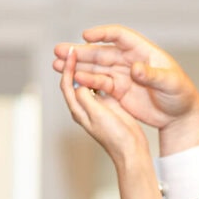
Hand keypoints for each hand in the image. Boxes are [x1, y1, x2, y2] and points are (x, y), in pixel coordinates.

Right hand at [52, 24, 198, 153]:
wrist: (181, 116)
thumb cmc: (181, 95)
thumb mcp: (170, 84)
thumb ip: (152, 75)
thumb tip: (135, 69)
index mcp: (143, 51)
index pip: (119, 36)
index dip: (102, 34)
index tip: (86, 36)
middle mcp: (130, 60)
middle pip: (102, 51)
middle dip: (81, 51)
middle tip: (60, 50)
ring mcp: (123, 76)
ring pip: (96, 68)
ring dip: (78, 66)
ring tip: (57, 65)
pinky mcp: (120, 91)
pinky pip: (100, 84)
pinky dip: (87, 82)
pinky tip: (72, 81)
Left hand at [59, 48, 148, 165]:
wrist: (132, 150)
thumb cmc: (115, 136)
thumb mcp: (98, 114)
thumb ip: (86, 97)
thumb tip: (78, 82)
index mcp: (79, 110)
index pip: (67, 85)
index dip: (68, 68)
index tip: (73, 53)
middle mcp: (85, 107)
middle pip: (75, 81)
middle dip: (74, 64)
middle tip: (77, 48)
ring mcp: (98, 106)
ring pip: (89, 82)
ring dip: (88, 67)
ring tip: (90, 52)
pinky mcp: (110, 105)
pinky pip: (102, 86)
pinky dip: (101, 74)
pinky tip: (107, 64)